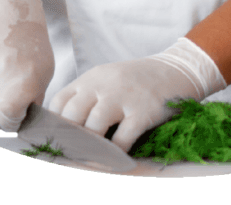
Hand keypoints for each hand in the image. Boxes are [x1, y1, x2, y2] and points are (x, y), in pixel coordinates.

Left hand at [50, 37, 226, 152]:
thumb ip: (87, 98)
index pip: (60, 102)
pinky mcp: (143, 111)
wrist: (177, 69)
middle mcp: (104, 85)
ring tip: (90, 162)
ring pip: (94, 128)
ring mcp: (124, 97)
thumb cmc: (138, 80)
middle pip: (72, 116)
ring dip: (90, 149)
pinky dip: (116, 154)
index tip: (55, 142)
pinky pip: (122, 140)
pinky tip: (116, 160)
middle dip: (68, 140)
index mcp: (92, 78)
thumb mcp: (108, 80)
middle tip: (69, 157)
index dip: (54, 125)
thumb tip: (64, 130)